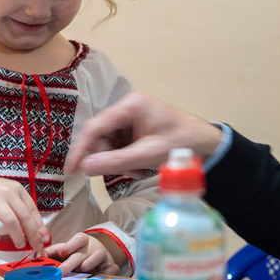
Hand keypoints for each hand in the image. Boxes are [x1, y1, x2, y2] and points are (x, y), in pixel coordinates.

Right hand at [0, 165, 49, 254]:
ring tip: (20, 245)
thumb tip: (31, 229)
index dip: (40, 226)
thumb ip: (17, 207)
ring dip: (17, 236)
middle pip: (25, 217)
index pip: (32, 210)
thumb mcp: (6, 193)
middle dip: (33, 235)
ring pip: (11, 221)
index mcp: (17, 189)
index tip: (45, 239)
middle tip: (37, 247)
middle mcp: (7, 193)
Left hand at [45, 232, 120, 274]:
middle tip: (61, 271)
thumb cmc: (77, 252)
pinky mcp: (111, 264)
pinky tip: (98, 276)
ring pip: (98, 257)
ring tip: (80, 271)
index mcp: (81, 240)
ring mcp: (102, 255)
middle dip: (71, 263)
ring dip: (88, 266)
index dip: (70, 245)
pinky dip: (106, 272)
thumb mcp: (65, 249)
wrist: (98, 253)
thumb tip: (37, 256)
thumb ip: (50, 252)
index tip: (62, 252)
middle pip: (82, 253)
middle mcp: (92, 246)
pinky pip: (111, 268)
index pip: (78, 238)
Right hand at [66, 92, 223, 176]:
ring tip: (136, 171)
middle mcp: (127, 108)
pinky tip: (139, 168)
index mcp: (130, 106)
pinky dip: (125, 160)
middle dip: (107, 158)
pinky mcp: (136, 129)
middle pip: (101, 136)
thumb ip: (116, 161)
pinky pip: (119, 146)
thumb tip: (85, 168)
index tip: (71, 170)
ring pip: (109, 144)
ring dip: (118, 162)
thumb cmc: (182, 144)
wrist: (208, 145)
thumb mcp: (147, 155)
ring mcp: (131, 118)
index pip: (95, 127)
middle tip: (122, 173)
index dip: (80, 149)